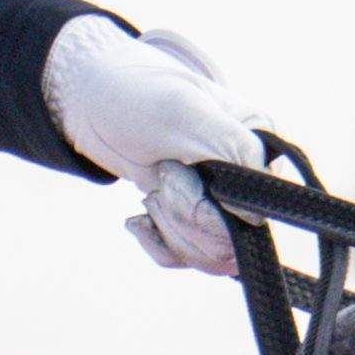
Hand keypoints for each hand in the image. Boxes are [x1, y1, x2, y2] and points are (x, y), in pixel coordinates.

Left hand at [43, 16, 265, 271]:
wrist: (97, 102)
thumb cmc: (140, 96)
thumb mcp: (185, 111)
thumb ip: (232, 150)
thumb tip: (257, 215)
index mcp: (258, 147)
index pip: (254, 210)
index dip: (207, 207)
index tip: (171, 171)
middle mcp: (248, 179)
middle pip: (231, 241)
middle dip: (181, 214)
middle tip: (159, 174)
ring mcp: (223, 204)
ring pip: (210, 256)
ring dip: (169, 226)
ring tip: (152, 188)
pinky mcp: (196, 222)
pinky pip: (185, 257)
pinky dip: (157, 241)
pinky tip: (141, 218)